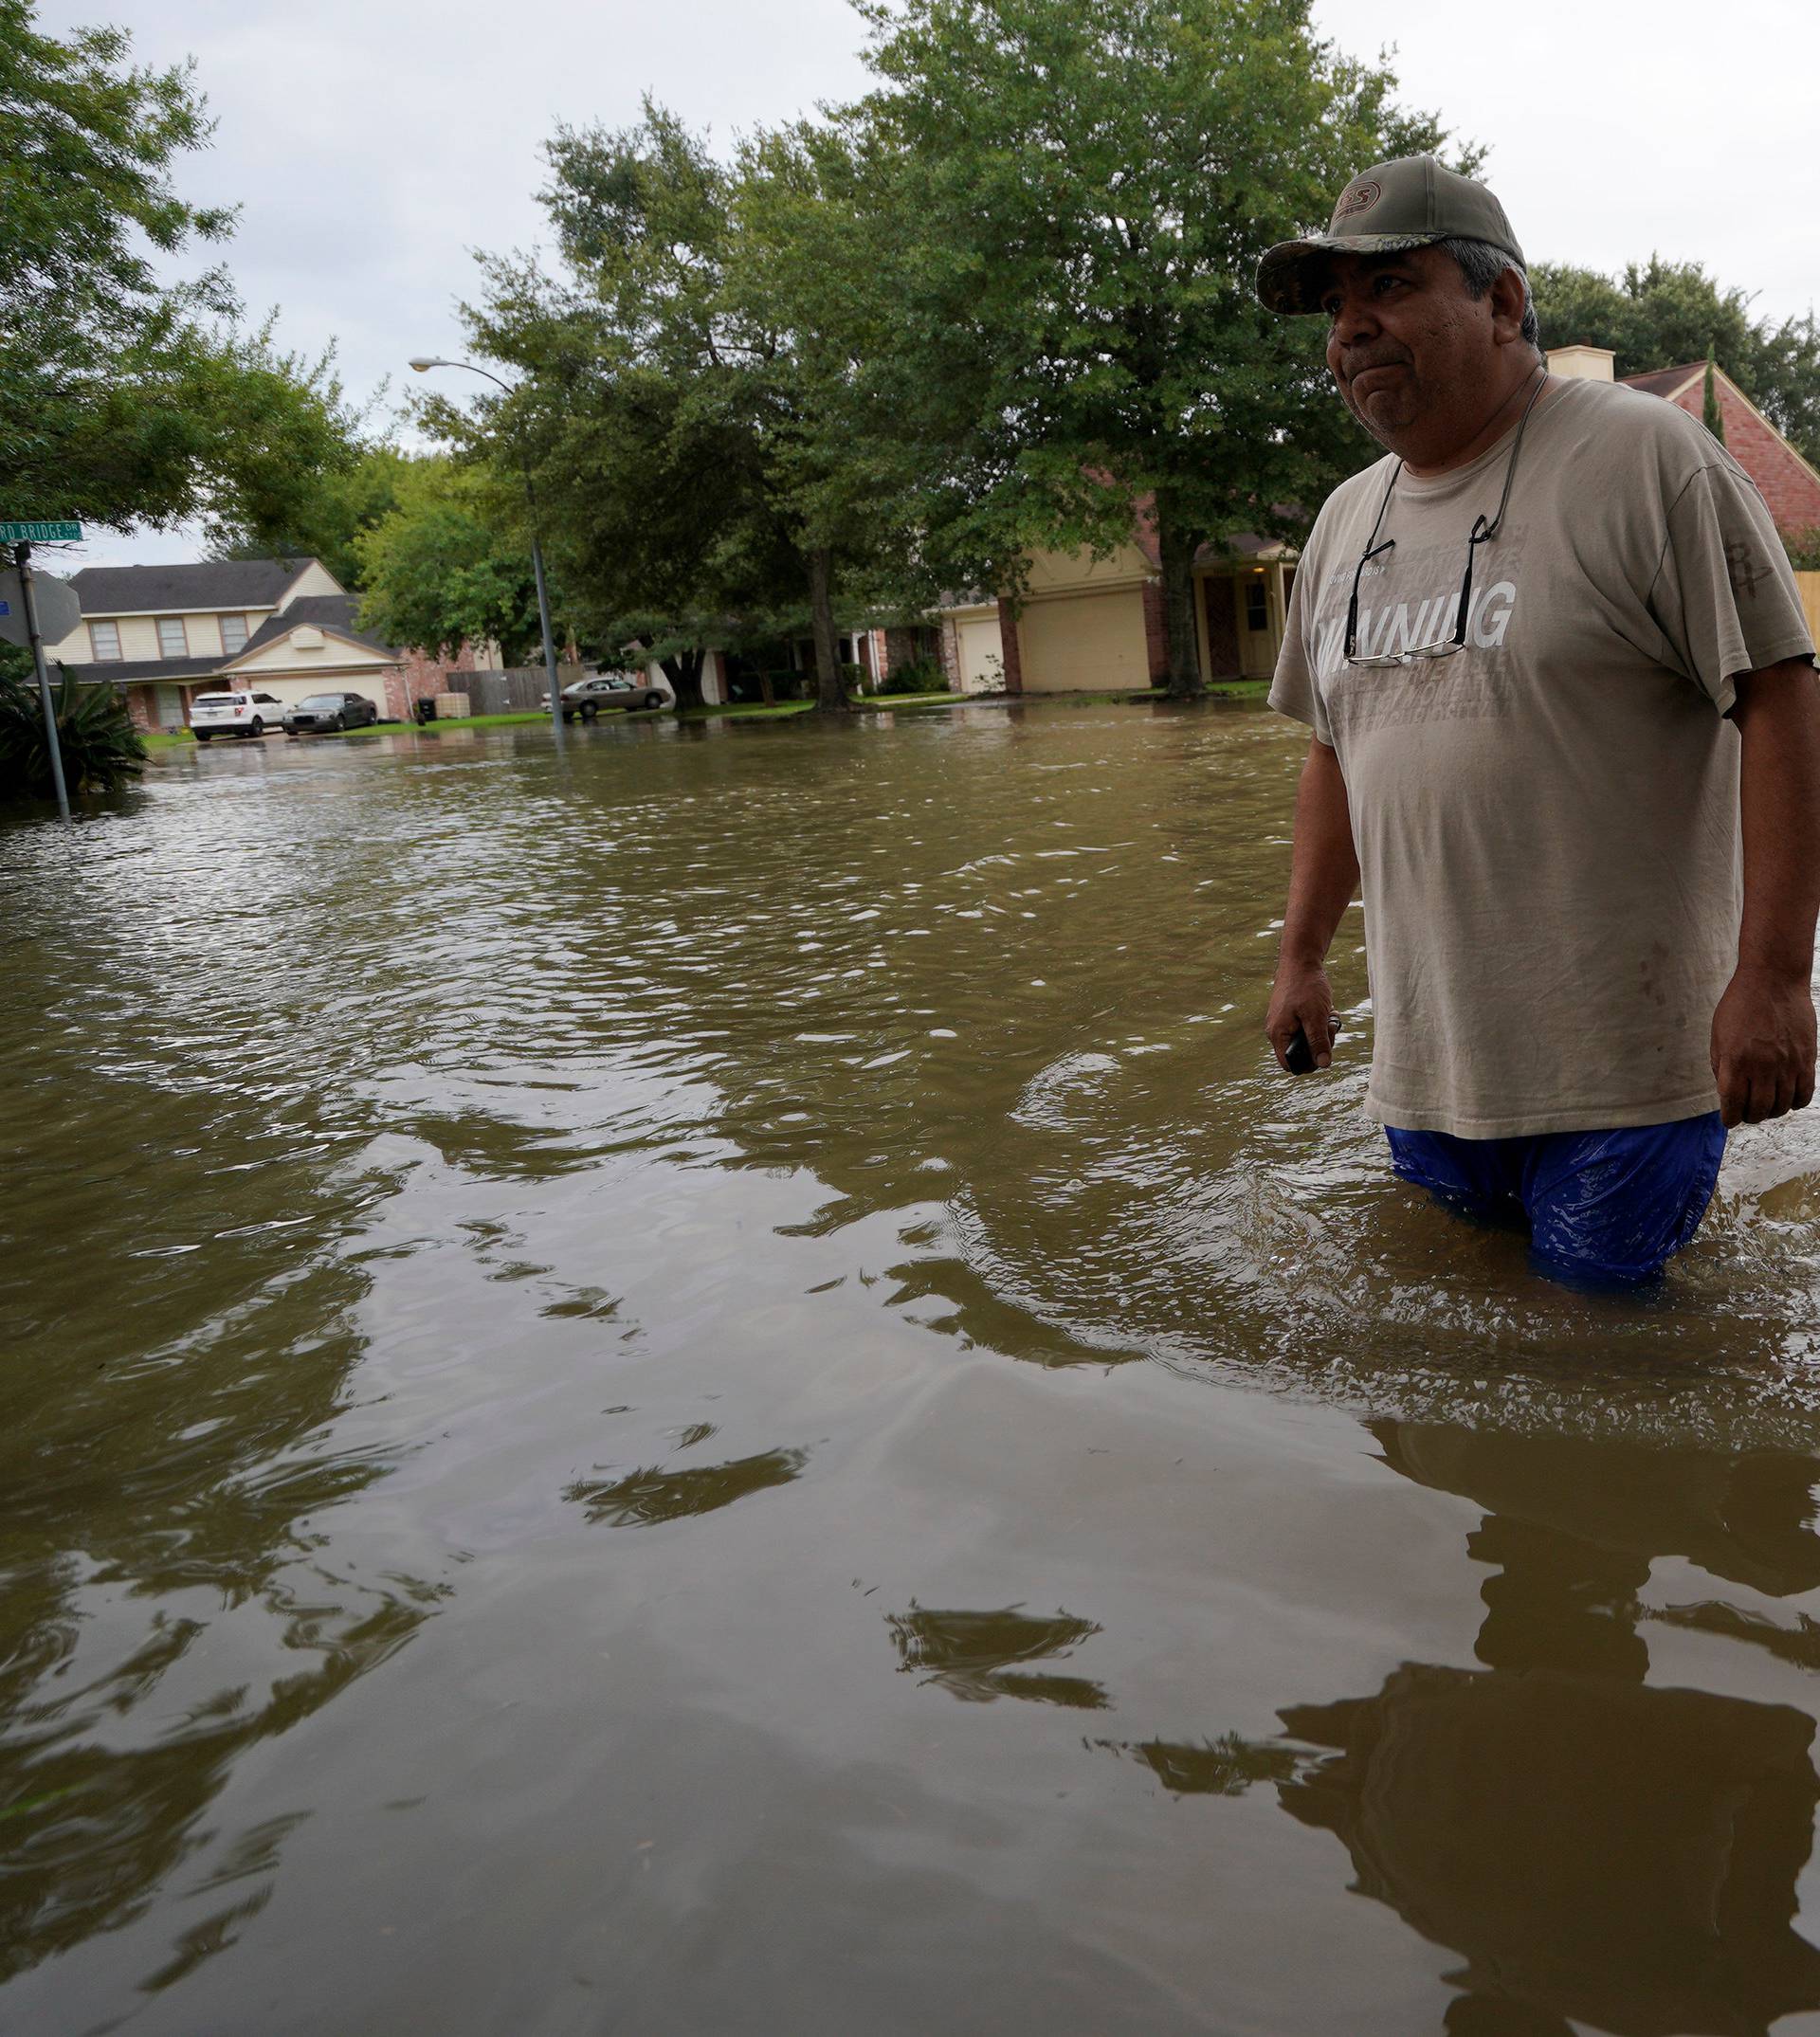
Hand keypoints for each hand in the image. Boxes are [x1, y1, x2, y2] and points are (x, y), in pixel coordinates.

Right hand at [1266, 961, 1336, 1072]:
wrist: (1300, 960)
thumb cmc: (1306, 986)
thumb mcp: (1317, 1016)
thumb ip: (1319, 1041)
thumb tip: (1323, 1064)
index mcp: (1278, 1034)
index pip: (1289, 1064)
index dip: (1308, 1064)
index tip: (1324, 1050)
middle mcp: (1276, 1031)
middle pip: (1300, 1053)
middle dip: (1319, 1044)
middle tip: (1330, 1027)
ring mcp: (1282, 1022)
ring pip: (1305, 1039)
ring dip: (1321, 1032)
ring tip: (1330, 1016)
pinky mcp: (1289, 1014)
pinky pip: (1305, 1027)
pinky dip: (1318, 1022)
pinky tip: (1326, 1011)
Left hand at [1710, 963, 1817, 1125]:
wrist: (1773, 980)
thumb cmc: (1741, 1005)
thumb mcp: (1718, 1035)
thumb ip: (1721, 1065)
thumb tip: (1727, 1092)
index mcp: (1735, 1061)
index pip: (1732, 1104)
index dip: (1730, 1118)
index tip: (1729, 1119)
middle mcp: (1761, 1066)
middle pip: (1758, 1109)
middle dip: (1750, 1116)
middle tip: (1747, 1112)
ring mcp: (1786, 1064)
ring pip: (1782, 1106)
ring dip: (1772, 1111)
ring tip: (1766, 1105)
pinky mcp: (1806, 1059)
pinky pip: (1804, 1094)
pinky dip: (1795, 1102)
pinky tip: (1787, 1097)